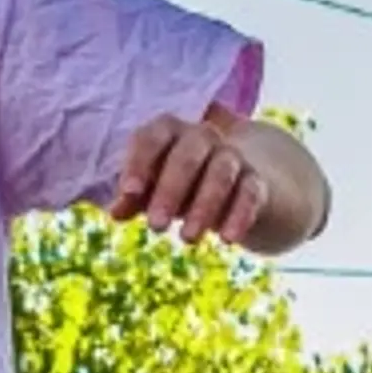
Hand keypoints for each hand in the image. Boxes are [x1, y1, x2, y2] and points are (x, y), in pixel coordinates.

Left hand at [108, 100, 272, 245]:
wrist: (232, 190)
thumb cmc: (177, 186)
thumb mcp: (152, 192)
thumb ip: (134, 198)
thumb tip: (116, 212)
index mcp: (169, 133)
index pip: (152, 136)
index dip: (139, 162)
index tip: (128, 192)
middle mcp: (203, 137)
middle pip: (188, 153)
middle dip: (170, 190)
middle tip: (156, 227)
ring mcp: (232, 156)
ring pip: (221, 171)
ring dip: (204, 205)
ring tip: (187, 239)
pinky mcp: (255, 180)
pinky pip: (250, 192)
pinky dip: (240, 216)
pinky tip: (227, 239)